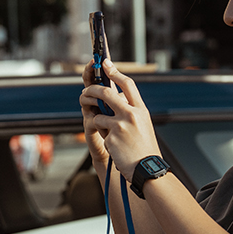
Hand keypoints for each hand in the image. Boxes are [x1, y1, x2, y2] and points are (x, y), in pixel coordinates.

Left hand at [78, 60, 160, 179]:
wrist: (148, 169)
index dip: (115, 72)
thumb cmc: (145, 150)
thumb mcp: (143, 125)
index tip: (106, 64)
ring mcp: (120, 126)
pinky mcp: (111, 138)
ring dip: (99, 124)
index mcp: (141, 110)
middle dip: (92, 90)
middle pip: (106, 93)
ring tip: (110, 136)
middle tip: (85, 91)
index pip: (128, 84)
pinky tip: (115, 149)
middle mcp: (131, 114)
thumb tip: (115, 100)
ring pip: (99, 116)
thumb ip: (131, 112)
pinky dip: (104, 139)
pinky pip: (100, 134)